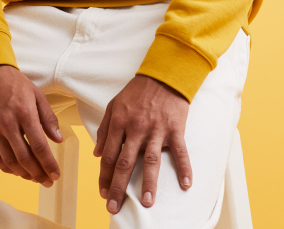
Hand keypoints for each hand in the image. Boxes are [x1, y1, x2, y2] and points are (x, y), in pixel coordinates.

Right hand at [0, 64, 62, 186]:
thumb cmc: (16, 84)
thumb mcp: (38, 95)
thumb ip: (48, 118)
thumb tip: (58, 139)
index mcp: (24, 112)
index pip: (38, 145)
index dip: (48, 163)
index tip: (55, 174)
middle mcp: (8, 123)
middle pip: (24, 158)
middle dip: (38, 173)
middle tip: (47, 181)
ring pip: (9, 161)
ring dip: (23, 174)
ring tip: (35, 178)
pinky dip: (7, 168)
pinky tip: (17, 171)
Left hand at [93, 74, 191, 213]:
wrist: (164, 75)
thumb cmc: (137, 91)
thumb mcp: (114, 104)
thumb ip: (105, 129)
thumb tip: (97, 154)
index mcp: (120, 122)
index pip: (110, 155)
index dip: (105, 176)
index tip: (103, 193)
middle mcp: (136, 128)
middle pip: (125, 162)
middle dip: (118, 187)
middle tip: (113, 207)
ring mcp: (157, 129)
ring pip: (150, 161)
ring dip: (148, 183)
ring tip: (146, 202)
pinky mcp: (175, 129)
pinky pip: (180, 152)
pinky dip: (184, 168)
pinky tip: (186, 185)